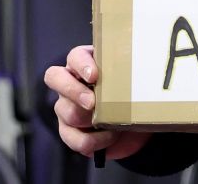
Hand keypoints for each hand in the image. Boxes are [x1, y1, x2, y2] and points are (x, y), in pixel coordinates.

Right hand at [44, 45, 151, 160]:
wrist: (136, 122)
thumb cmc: (132, 93)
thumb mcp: (134, 81)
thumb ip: (132, 74)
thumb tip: (143, 76)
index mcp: (86, 63)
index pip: (75, 56)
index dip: (81, 65)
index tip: (95, 76)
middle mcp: (71, 82)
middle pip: (55, 78)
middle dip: (74, 91)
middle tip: (92, 102)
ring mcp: (66, 106)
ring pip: (65, 111)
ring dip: (88, 119)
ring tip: (112, 123)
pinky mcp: (68, 130)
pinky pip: (71, 138)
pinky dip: (91, 141)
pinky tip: (109, 137)